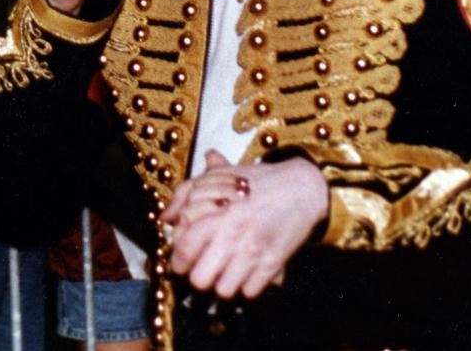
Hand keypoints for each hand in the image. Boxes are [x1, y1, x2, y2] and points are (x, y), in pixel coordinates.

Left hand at [163, 150, 328, 298]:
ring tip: (229, 270)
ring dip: (224, 283)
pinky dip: (248, 286)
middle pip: (200, 279)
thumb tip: (166, 216)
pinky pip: (250, 292)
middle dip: (200, 275)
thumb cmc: (260, 182)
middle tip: (206, 267)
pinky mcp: (274, 262)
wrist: (304, 187)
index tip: (182, 261)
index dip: (178, 260)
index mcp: (219, 212)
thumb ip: (188, 192)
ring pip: (224, 290)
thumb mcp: (221, 177)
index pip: (184, 249)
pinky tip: (249, 271)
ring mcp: (255, 250)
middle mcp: (235, 233)